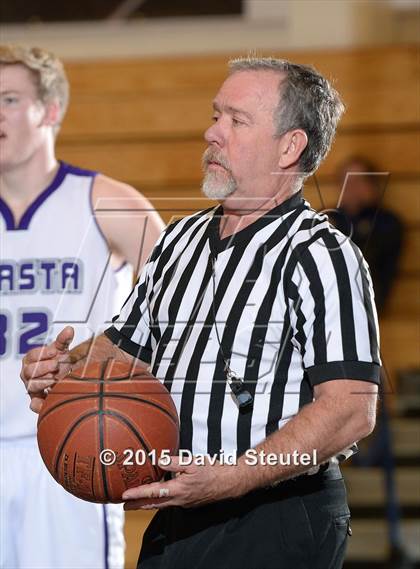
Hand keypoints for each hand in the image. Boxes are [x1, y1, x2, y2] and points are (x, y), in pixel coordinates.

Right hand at [20, 326, 74, 412]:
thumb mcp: (62, 349)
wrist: (65, 374)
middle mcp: (28, 373)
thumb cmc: (59, 360)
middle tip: (56, 365)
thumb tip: (69, 329)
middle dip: (44, 367)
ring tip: (56, 378)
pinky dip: (38, 404)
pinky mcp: (37, 399)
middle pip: (30, 371)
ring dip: (43, 382)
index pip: (32, 355)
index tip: (55, 351)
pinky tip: (46, 402)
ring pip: (32, 386)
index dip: (43, 353)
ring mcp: (31, 386)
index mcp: (31, 359)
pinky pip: (34, 403)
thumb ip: (64, 340)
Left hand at [122, 456, 239, 509]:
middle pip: (154, 504)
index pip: (153, 493)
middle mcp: (179, 499)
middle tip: (124, 505)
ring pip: (162, 505)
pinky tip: (159, 495)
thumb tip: (158, 459)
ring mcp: (184, 503)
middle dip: (138, 505)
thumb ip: (174, 462)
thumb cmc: (212, 470)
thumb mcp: (193, 462)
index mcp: (178, 489)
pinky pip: (171, 502)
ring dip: (148, 503)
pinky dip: (161, 500)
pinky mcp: (189, 502)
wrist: (228, 483)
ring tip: (136, 502)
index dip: (138, 494)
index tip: (124, 496)